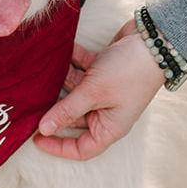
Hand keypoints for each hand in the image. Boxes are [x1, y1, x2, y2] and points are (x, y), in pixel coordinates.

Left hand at [34, 19, 165, 160]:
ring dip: (62, 79)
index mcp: (109, 127)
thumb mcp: (94, 92)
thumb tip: (43, 129)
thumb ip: (67, 110)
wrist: (154, 39)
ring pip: (74, 91)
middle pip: (73, 118)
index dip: (58, 146)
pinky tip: (63, 50)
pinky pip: (81, 70)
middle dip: (54, 107)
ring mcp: (104, 91)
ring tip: (45, 70)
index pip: (81, 148)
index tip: (35, 137)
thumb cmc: (129, 71)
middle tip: (32, 100)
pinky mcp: (103, 71)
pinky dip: (73, 61)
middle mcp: (106, 112)